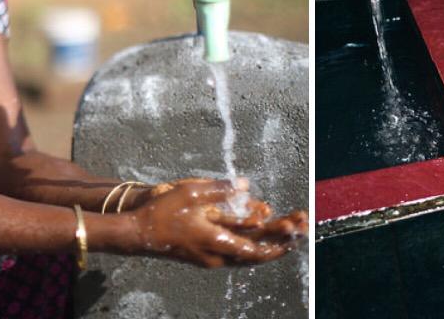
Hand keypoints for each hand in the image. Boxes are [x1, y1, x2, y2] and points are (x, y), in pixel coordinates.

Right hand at [125, 178, 307, 267]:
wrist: (141, 233)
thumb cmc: (165, 212)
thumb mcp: (192, 193)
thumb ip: (221, 190)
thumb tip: (246, 186)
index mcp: (216, 241)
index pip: (256, 247)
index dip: (279, 238)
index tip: (297, 227)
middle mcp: (218, 256)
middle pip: (258, 254)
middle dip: (283, 240)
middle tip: (303, 226)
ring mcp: (212, 259)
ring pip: (249, 257)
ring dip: (271, 244)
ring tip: (291, 233)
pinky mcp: (208, 256)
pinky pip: (238, 255)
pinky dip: (256, 246)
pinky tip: (263, 237)